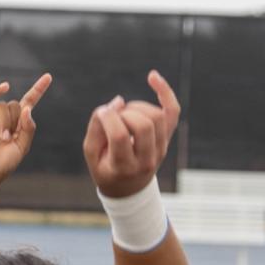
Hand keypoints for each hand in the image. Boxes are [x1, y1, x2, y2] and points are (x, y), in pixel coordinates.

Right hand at [0, 74, 51, 182]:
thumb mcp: (22, 146)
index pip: (29, 102)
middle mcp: (4, 118)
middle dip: (15, 121)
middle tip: (8, 138)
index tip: (48, 77)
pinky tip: (5, 87)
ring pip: (3, 106)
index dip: (38, 90)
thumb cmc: (4, 163)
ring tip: (2, 138)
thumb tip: (28, 107)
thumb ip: (28, 128)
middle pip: (16, 105)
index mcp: (18, 124)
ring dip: (5, 122)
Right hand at [83, 70, 180, 197]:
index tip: (100, 113)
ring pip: (157, 116)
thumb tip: (118, 101)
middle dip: (124, 113)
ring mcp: (160, 150)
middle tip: (114, 118)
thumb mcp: (91, 153)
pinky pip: (172, 111)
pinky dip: (165, 92)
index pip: (120, 136)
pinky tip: (152, 76)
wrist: (128, 188)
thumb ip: (97, 127)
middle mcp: (146, 160)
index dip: (108, 118)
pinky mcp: (167, 139)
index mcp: (123, 167)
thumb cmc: (105, 167)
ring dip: (137, 107)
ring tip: (125, 113)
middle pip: (143, 125)